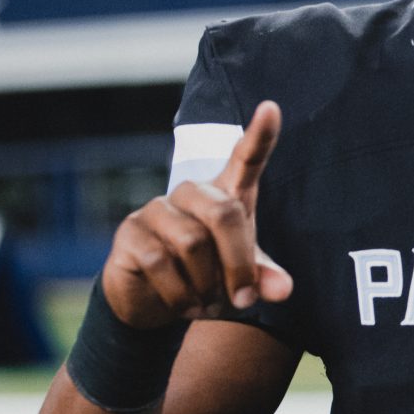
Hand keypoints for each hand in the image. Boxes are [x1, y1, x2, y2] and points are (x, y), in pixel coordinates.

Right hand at [103, 103, 292, 328]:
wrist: (154, 304)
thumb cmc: (208, 279)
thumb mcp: (242, 281)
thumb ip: (263, 279)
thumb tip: (283, 289)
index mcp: (226, 196)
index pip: (246, 159)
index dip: (259, 136)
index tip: (271, 108)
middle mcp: (192, 194)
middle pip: (223, 213)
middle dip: (239, 264)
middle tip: (244, 301)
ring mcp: (157, 209)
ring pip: (191, 242)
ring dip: (206, 284)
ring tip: (207, 303)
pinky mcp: (130, 232)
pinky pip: (160, 261)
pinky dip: (180, 294)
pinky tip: (184, 305)